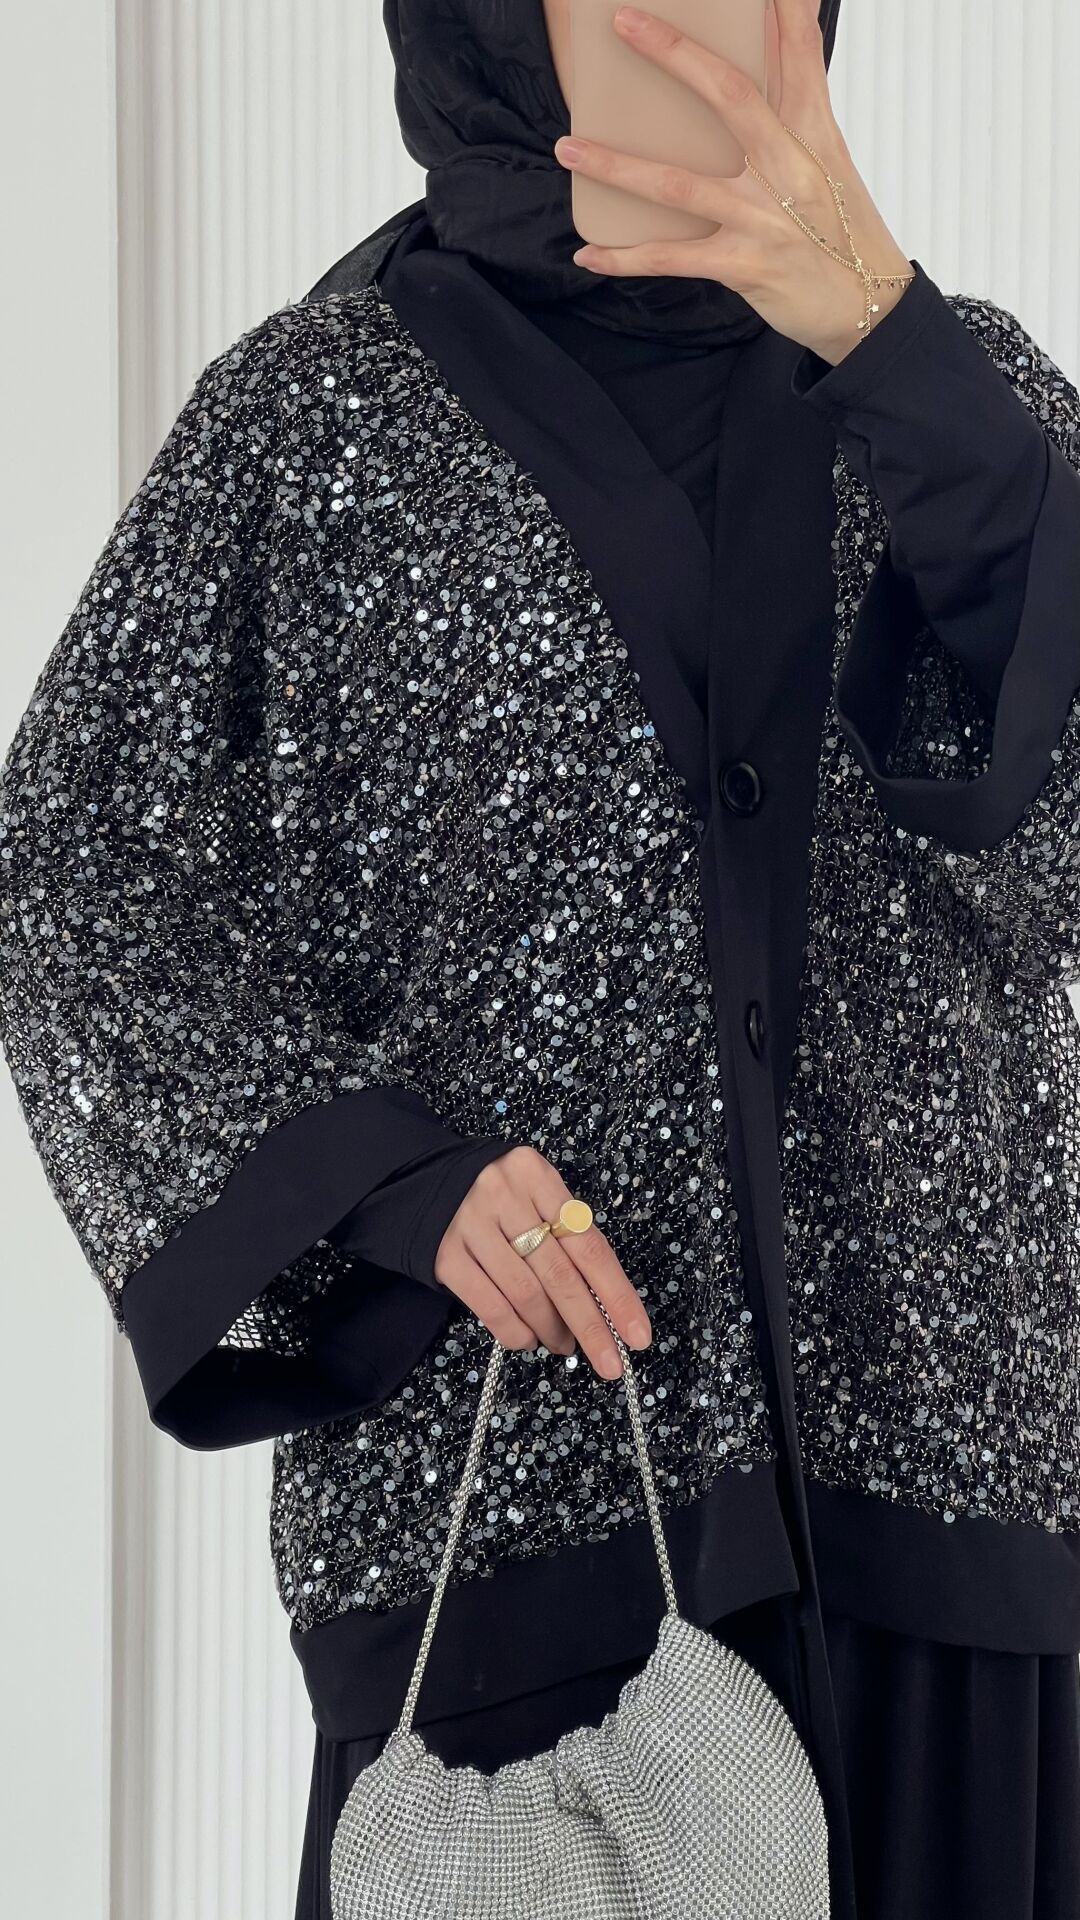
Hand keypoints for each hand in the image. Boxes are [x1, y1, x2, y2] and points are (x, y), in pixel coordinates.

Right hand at [433, 1146, 652, 1378]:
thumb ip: (567, 1235)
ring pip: (526, 1295)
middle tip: (610, 1362)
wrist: (423, 1181)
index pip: (589, 1245)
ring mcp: (471, 1225)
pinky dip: (516, 1332)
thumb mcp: (536, 1195)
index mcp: (537, 1176)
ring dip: (552, 1331)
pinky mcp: (445, 1256)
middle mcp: (504, 1196)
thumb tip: (604, 1304)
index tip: (637, 1335)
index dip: (617, 1295)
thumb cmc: (499, 1197)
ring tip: (565, 1345)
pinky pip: (490, 1307)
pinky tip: (530, 1339)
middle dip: (590, 1326)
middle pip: (560, 1275)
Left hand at [553, 0, 913, 365]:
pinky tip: (588, 253)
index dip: (781, 5)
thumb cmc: (842, 229)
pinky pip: (672, 258)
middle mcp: (791, 165)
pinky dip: (625, 258)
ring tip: (568, 148)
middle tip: (624, 22)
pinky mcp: (745, 265)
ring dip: (617, 166)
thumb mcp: (828, 160)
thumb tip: (757, 64)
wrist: (869, 306)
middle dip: (675, 54)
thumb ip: (793, 109)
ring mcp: (765, 217)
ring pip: (679, 183)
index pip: (801, 47)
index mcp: (814, 129)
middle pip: (730, 94)